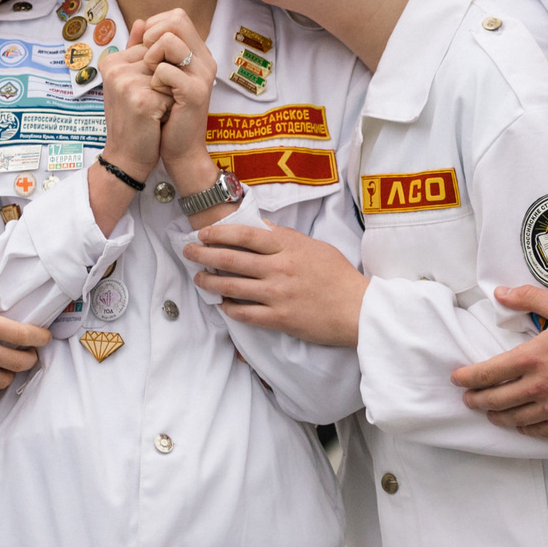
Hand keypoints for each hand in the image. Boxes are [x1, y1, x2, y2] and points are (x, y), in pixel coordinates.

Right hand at [97, 43, 169, 179]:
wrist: (127, 158)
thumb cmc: (133, 120)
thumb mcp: (130, 82)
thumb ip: (135, 51)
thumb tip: (143, 21)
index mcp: (112, 61)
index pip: (152, 48)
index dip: (159, 72)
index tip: (146, 94)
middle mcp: (115, 68)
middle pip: (162, 59)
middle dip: (167, 81)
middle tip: (152, 105)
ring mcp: (126, 83)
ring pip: (169, 73)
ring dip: (170, 94)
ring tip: (154, 112)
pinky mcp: (140, 99)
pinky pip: (172, 90)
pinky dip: (171, 106)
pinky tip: (157, 120)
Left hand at [137, 10, 215, 180]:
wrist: (178, 150)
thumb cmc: (165, 114)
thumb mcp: (156, 75)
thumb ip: (148, 49)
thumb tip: (139, 22)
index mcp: (197, 53)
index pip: (177, 16)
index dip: (155, 26)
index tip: (146, 49)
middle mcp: (204, 59)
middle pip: (177, 20)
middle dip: (152, 36)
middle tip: (147, 61)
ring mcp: (202, 75)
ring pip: (169, 41)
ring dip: (151, 58)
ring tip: (153, 79)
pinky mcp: (196, 92)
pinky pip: (166, 70)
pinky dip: (155, 81)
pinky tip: (159, 97)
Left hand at [186, 222, 365, 345]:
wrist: (358, 309)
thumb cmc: (338, 275)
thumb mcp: (313, 246)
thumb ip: (285, 238)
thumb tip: (257, 227)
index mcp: (289, 246)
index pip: (245, 234)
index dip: (219, 233)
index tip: (203, 233)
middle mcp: (279, 268)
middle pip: (231, 258)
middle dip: (204, 254)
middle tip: (188, 252)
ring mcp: (277, 295)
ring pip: (232, 286)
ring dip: (210, 281)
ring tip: (198, 278)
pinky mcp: (279, 319)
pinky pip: (245, 313)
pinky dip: (228, 308)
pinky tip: (220, 304)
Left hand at [456, 285, 547, 434]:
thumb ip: (529, 299)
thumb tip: (501, 293)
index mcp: (532, 357)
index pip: (488, 373)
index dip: (467, 378)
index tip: (457, 379)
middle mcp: (538, 386)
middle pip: (496, 400)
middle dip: (476, 400)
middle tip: (468, 400)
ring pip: (515, 419)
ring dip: (497, 417)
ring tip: (491, 414)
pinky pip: (540, 432)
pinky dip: (526, 429)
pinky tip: (522, 425)